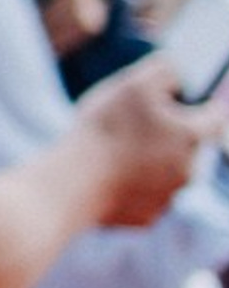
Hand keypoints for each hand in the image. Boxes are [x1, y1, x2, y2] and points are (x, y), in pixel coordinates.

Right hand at [74, 52, 219, 227]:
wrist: (73, 183)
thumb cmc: (105, 130)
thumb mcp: (132, 83)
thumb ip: (163, 70)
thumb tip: (178, 72)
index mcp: (192, 136)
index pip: (217, 115)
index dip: (204, 102)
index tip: (187, 96)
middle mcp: (189, 170)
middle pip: (188, 146)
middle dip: (168, 134)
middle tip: (135, 123)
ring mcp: (169, 197)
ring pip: (166, 173)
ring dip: (149, 161)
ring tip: (114, 150)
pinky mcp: (146, 218)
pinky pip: (144, 196)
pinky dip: (130, 186)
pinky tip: (106, 176)